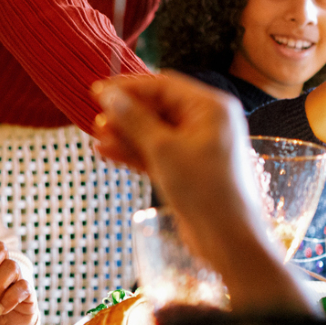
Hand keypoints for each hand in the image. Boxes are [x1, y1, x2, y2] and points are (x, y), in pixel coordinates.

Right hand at [92, 73, 270, 271]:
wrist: (228, 239)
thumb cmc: (205, 190)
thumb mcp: (163, 149)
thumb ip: (134, 119)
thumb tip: (109, 95)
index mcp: (211, 107)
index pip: (163, 85)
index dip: (128, 88)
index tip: (97, 92)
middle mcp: (207, 122)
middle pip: (158, 107)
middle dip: (126, 114)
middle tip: (97, 120)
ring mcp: (197, 147)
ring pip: (154, 131)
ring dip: (126, 134)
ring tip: (98, 138)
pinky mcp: (188, 169)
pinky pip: (157, 152)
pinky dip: (134, 152)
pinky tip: (108, 152)